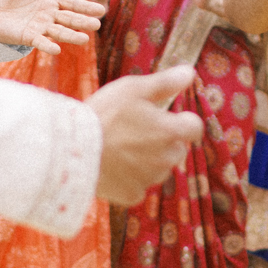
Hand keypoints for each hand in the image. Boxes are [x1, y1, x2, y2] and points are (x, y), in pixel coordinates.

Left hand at [0, 0, 104, 53]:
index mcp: (51, 0)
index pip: (72, 4)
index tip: (101, 10)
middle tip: (97, 24)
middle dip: (82, 22)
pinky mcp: (28, 37)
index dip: (86, 6)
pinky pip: (40, 42)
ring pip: (59, 32)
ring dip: (71, 36)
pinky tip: (57, 50)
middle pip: (69, 19)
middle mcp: (49, 15)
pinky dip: (48, 46)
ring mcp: (40, 27)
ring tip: (84, 40)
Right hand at [90, 68, 203, 205]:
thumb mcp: (133, 89)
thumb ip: (165, 82)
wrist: (72, 149)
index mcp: (170, 131)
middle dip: (163, 141)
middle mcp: (166, 158)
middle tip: (135, 131)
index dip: (183, 121)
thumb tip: (189, 72)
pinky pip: (138, 186)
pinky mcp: (132, 194)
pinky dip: (130, 178)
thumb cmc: (103, 114)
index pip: (195, 128)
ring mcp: (149, 179)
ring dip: (148, 160)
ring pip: (158, 168)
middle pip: (176, 149)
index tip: (169, 117)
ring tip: (120, 148)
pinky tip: (113, 166)